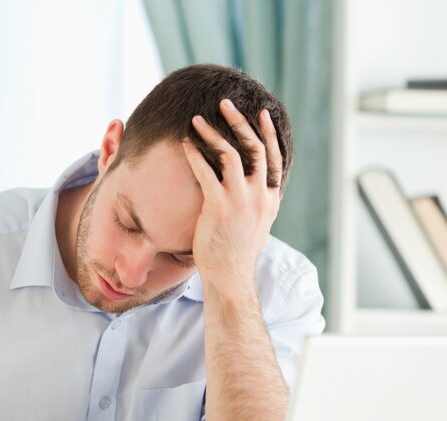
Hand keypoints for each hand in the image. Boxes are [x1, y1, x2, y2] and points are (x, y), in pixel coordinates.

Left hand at [182, 99, 282, 298]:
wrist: (230, 277)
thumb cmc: (237, 253)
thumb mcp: (257, 225)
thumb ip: (257, 202)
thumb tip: (251, 187)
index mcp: (271, 198)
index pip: (274, 157)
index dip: (268, 133)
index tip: (261, 114)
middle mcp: (260, 195)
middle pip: (255, 147)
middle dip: (240, 122)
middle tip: (225, 104)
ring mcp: (241, 200)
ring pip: (231, 154)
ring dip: (213, 133)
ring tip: (197, 119)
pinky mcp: (219, 207)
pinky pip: (206, 172)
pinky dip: (195, 154)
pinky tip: (184, 143)